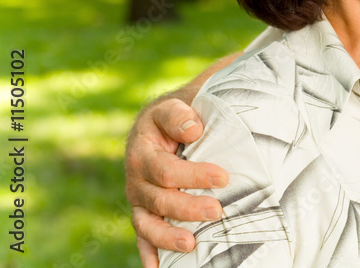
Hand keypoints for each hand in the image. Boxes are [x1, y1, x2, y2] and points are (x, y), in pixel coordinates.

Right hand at [125, 96, 228, 267]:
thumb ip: (179, 115)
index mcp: (142, 151)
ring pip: (147, 224)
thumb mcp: (174, 106)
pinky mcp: (144, 212)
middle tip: (218, 212)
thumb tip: (192, 129)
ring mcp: (139, 199)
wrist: (163, 123)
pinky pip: (142, 236)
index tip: (223, 178)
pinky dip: (149, 253)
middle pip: (160, 200)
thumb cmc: (176, 115)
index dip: (194, 176)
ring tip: (191, 244)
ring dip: (168, 237)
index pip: (167, 171)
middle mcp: (136, 179)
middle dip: (188, 209)